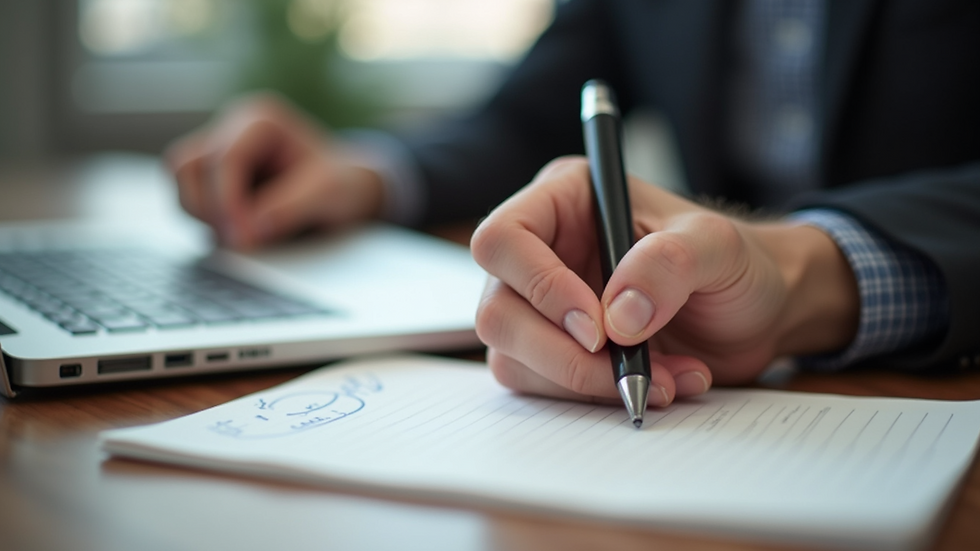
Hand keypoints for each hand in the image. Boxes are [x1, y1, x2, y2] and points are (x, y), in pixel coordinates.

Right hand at [165, 92, 384, 248]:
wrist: (348, 188)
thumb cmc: (340, 183)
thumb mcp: (326, 194)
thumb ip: (287, 210)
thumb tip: (246, 233)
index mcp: (260, 121)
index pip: (224, 158)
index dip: (227, 201)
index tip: (243, 237)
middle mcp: (232, 129)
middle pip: (188, 166)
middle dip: (210, 208)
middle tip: (241, 242)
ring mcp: (218, 152)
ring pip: (180, 180)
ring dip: (200, 214)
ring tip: (239, 238)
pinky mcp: (213, 178)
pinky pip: (188, 197)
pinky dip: (204, 219)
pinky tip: (236, 234)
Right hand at [471, 157, 858, 406]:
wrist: (754, 313)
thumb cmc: (734, 263)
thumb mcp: (717, 248)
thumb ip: (671, 265)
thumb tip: (615, 317)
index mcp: (565, 201)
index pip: (504, 239)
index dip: (539, 287)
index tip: (597, 328)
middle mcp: (541, 250)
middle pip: (498, 310)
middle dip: (562, 354)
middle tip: (630, 370)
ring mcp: (540, 305)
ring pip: (512, 356)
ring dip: (587, 383)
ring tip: (665, 378)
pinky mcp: (552, 351)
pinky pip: (541, 386)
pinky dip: (596, 398)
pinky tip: (657, 383)